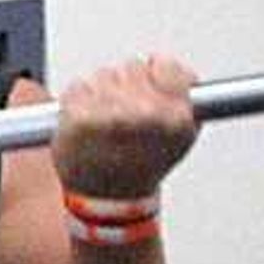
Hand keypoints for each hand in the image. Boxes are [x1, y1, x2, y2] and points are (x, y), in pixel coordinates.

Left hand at [51, 55, 200, 205]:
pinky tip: (86, 123)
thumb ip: (186, 99)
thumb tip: (182, 75)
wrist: (105, 198)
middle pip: (132, 68)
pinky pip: (78, 87)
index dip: (155, 74)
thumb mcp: (180, 136)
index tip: (150, 88)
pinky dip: (78, 100)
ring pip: (104, 75)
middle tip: (124, 115)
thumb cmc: (141, 167)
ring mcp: (109, 115)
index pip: (165, 66)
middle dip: (127, 86)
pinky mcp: (78, 118)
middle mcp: (144, 113)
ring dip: (102, 92)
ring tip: (105, 123)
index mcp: (174, 117)